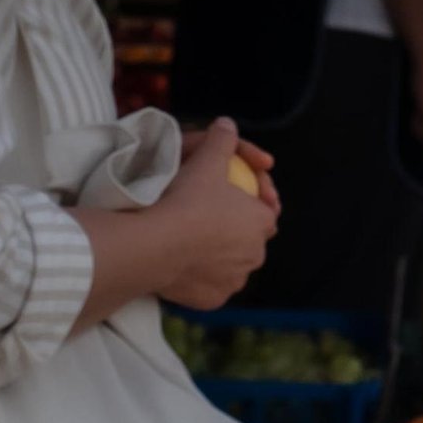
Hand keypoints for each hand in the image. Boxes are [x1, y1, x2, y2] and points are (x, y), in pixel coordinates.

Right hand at [150, 118, 279, 310]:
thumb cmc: (186, 200)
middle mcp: (256, 254)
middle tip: (210, 218)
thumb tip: (226, 123)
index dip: (255, 201)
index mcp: (262, 222)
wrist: (155, 245)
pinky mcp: (213, 299)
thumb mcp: (206, 161)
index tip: (236, 195)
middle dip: (238, 231)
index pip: (267, 211)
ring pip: (232, 266)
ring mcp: (235, 280)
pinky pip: (210, 285)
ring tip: (195, 241)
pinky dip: (202, 277)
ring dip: (221, 256)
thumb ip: (221, 140)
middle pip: (250, 241)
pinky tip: (185, 265)